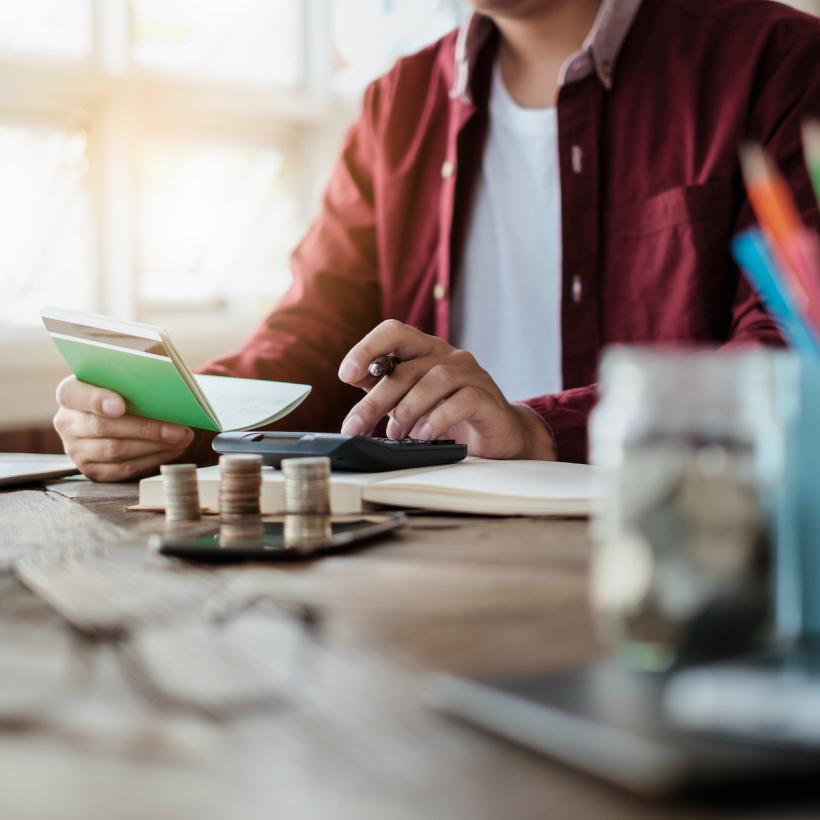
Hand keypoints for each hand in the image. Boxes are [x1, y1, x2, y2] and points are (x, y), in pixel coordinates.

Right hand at [53, 376, 194, 480]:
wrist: (112, 416)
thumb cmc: (122, 392)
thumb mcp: (121, 379)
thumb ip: (133, 377)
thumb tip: (165, 381)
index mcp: (70, 393)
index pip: (73, 394)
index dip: (97, 400)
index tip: (120, 405)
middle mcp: (67, 422)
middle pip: (103, 427)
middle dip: (146, 429)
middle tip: (178, 429)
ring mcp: (76, 449)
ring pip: (115, 451)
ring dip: (154, 446)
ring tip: (181, 438)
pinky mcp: (92, 469)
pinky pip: (122, 469)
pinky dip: (151, 460)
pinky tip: (172, 450)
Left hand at [337, 320, 555, 459]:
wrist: (498, 437)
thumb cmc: (451, 416)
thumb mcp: (410, 400)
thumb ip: (385, 388)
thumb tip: (352, 379)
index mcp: (425, 350)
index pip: (393, 331)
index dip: (367, 348)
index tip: (346, 374)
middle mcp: (448, 356)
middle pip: (406, 368)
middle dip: (376, 400)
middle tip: (356, 425)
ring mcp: (471, 374)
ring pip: (433, 380)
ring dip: (406, 410)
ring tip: (395, 434)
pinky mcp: (487, 398)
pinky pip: (461, 401)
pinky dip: (437, 418)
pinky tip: (425, 434)